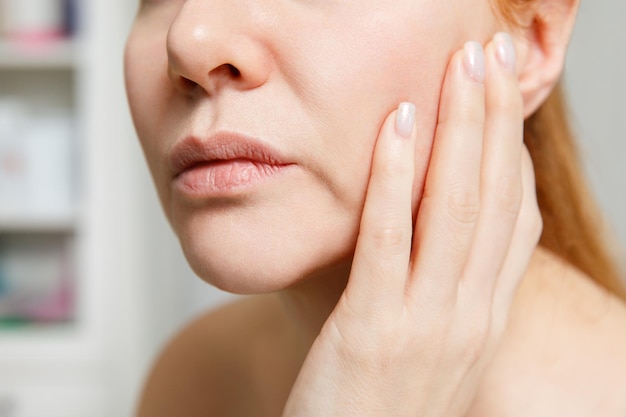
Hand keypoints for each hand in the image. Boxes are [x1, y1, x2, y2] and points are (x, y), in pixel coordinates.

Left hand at [282, 32, 541, 416]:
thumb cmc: (381, 410)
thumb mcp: (431, 354)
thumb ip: (443, 301)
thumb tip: (437, 246)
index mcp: (483, 321)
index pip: (514, 222)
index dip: (511, 154)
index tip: (501, 101)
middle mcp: (469, 318)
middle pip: (492, 200)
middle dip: (493, 120)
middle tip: (488, 55)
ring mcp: (427, 326)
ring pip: (453, 210)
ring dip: (458, 131)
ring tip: (457, 67)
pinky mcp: (372, 333)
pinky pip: (389, 242)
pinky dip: (395, 179)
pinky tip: (397, 128)